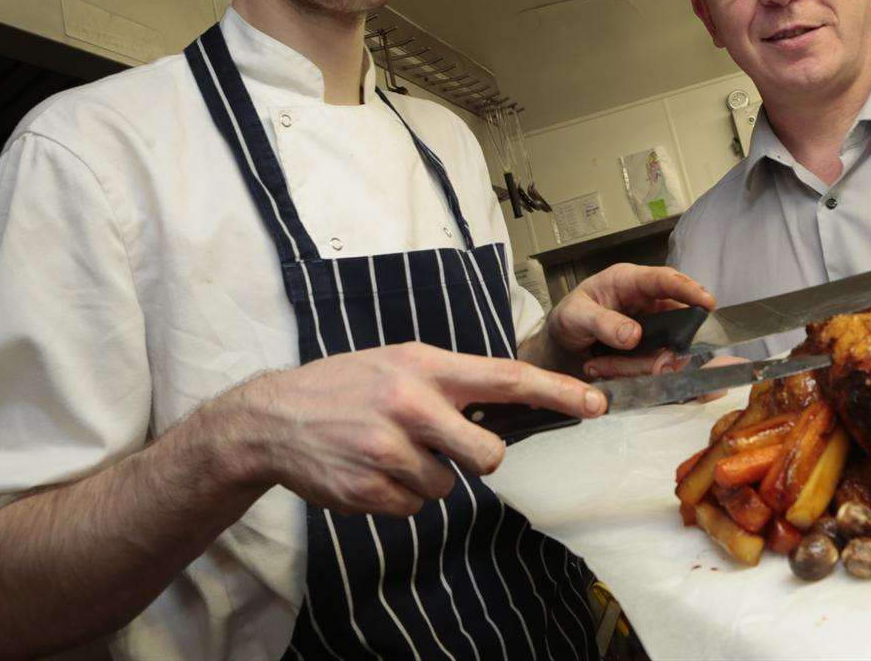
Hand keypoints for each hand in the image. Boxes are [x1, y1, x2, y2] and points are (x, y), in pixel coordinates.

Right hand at [218, 342, 604, 516]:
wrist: (273, 418)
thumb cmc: (347, 386)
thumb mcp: (399, 363)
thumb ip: (450, 381)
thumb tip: (507, 404)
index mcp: (426, 367)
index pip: (507, 378)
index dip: (558, 393)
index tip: (598, 403)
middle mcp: (411, 405)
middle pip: (488, 455)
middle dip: (479, 459)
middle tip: (449, 447)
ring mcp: (389, 450)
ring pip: (447, 486)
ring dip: (426, 476)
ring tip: (388, 449)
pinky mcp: (369, 489)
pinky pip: (414, 507)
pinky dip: (398, 495)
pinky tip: (369, 469)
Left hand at [544, 263, 713, 378]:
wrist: (559, 349)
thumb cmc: (567, 320)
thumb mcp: (575, 315)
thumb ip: (602, 322)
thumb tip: (632, 334)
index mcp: (629, 282)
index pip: (665, 279)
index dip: (688, 289)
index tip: (707, 303)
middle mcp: (645, 304)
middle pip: (676, 320)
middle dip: (666, 345)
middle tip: (653, 364)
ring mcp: (650, 330)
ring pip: (666, 349)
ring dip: (638, 365)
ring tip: (601, 365)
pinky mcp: (648, 353)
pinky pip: (655, 367)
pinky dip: (634, 375)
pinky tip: (605, 370)